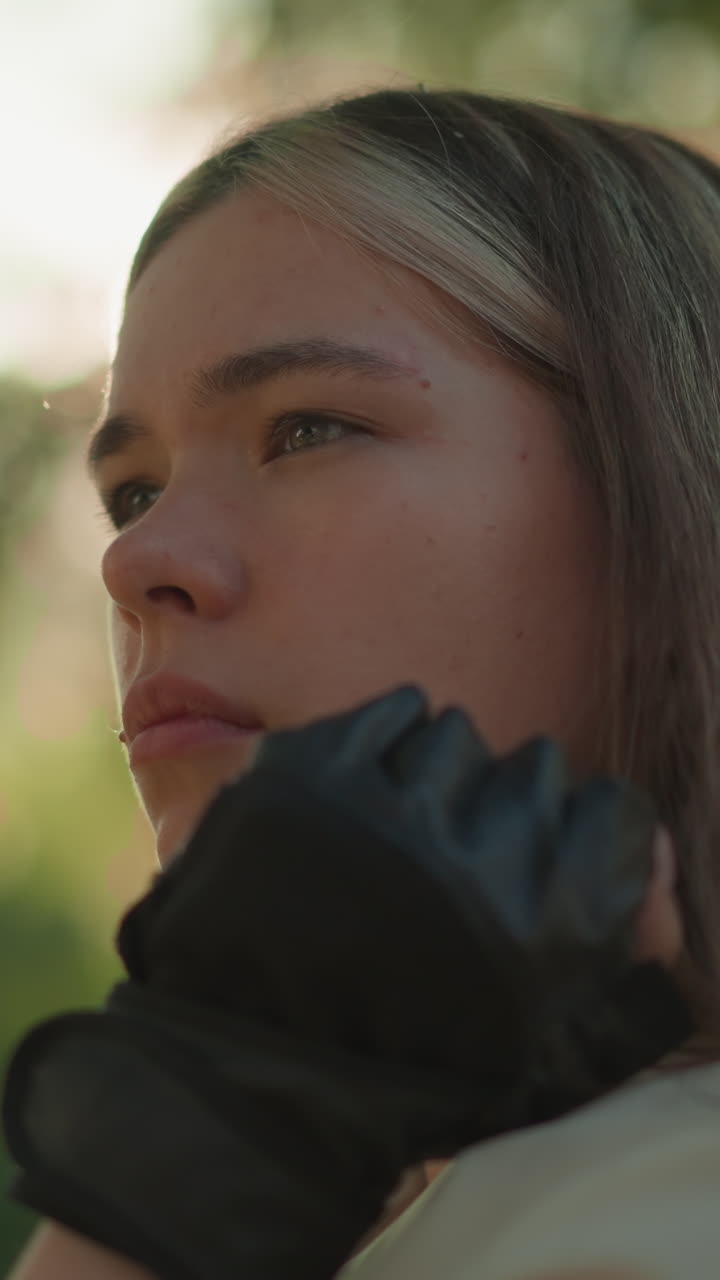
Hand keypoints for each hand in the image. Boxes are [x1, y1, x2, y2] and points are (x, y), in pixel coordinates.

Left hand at [3, 686, 692, 1279]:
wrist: (260, 1070)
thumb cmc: (413, 1067)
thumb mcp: (549, 1046)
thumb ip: (623, 952)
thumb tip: (660, 863)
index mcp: (559, 915)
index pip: (617, 813)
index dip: (581, 841)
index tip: (538, 866)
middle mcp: (488, 848)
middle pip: (538, 766)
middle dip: (505, 810)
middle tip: (451, 866)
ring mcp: (395, 803)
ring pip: (460, 738)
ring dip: (439, 780)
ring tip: (392, 844)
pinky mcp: (315, 770)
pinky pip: (393, 712)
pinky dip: (384, 746)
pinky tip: (360, 804)